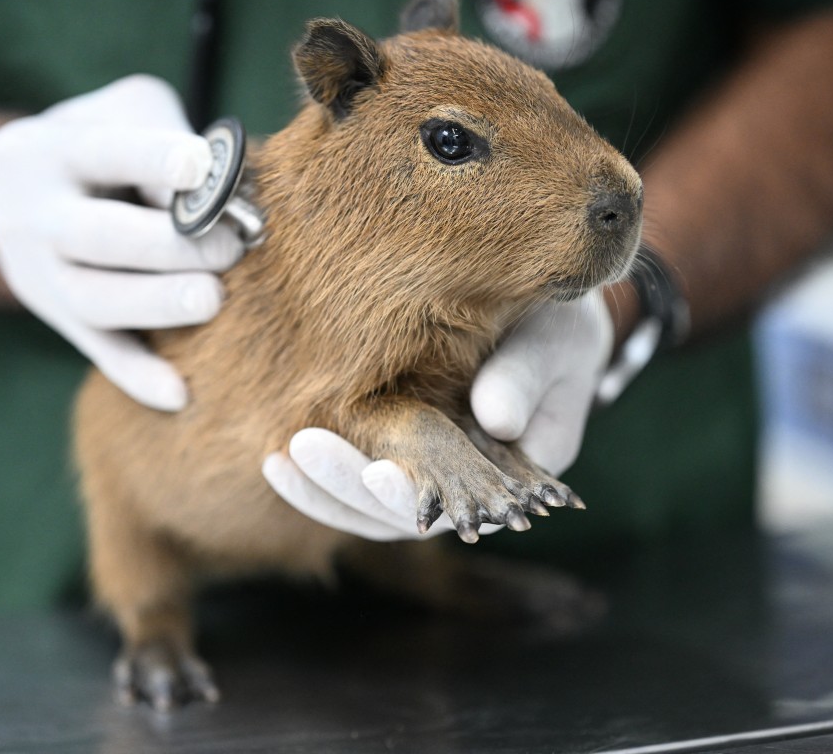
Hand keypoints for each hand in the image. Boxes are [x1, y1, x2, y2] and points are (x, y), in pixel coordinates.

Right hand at [0, 75, 243, 409]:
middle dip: (167, 245)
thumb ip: (170, 140)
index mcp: (47, 151)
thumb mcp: (125, 114)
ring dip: (156, 304)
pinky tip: (178, 394)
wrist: (27, 189)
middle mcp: (30, 214)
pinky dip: (137, 375)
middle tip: (231, 248)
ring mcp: (37, 273)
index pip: (101, 152)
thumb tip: (223, 195)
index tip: (201, 168)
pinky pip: (98, 350)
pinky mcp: (57, 318)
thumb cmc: (106, 142)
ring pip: (92, 300)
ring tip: (212, 301)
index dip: (152, 159)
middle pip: (94, 236)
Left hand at [262, 292, 613, 538]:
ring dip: (323, 488)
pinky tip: (276, 455)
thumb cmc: (556, 326)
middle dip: (349, 488)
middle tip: (303, 450)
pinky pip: (356, 476)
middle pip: (400, 515)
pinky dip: (318, 472)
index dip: (416, 498)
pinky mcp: (397, 453)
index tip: (379, 473)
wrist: (545, 316)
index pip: (461, 507)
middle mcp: (467, 490)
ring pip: (369, 507)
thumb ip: (527, 377)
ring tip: (279, 457)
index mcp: (516, 476)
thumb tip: (495, 418)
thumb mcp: (555, 342)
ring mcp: (429, 475)